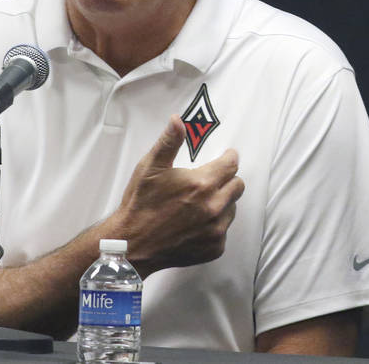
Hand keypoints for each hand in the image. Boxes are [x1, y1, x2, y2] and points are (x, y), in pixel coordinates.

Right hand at [108, 115, 245, 274]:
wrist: (131, 246)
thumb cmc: (139, 205)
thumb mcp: (150, 168)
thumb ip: (169, 142)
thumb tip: (178, 120)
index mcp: (202, 184)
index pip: (232, 165)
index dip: (229, 157)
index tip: (227, 156)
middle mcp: (214, 207)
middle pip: (237, 186)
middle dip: (228, 179)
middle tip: (211, 180)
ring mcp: (215, 230)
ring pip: (232, 208)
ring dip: (222, 202)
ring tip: (199, 203)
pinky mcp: (214, 248)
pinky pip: (224, 231)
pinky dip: (214, 225)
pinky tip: (196, 223)